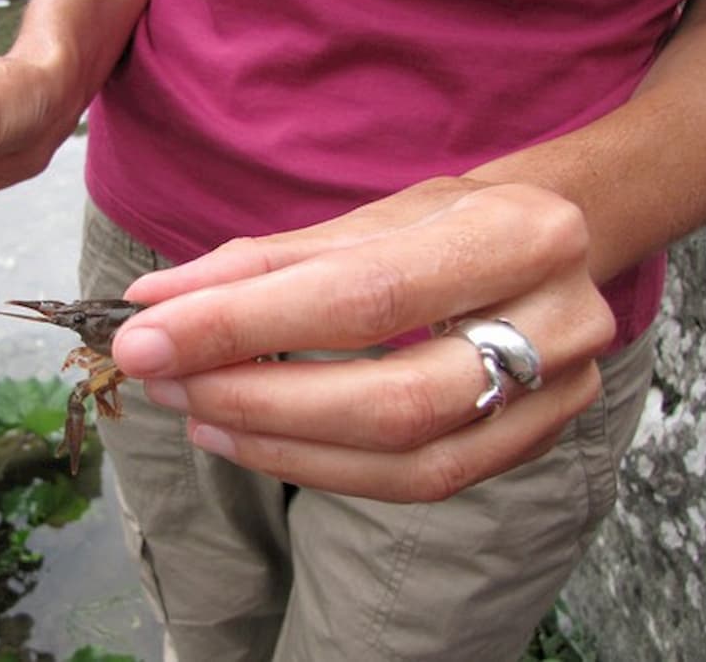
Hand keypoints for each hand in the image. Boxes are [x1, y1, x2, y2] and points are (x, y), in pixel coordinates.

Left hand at [111, 178, 615, 501]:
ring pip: (405, 458)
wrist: (544, 248)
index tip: (145, 335)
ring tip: (195, 412)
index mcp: (519, 234)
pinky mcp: (535, 442)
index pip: (364, 295)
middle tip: (164, 380)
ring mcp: (560, 396)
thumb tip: (155, 304)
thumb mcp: (363, 220)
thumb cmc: (445, 224)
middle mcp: (559, 320)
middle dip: (255, 398)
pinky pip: (417, 484)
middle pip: (391, 397)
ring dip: (279, 444)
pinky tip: (248, 441)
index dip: (244, 324)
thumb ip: (264, 264)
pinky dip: (319, 468)